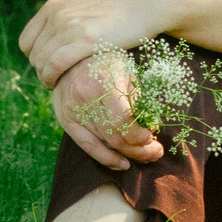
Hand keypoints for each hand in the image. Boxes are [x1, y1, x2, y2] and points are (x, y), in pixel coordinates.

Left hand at [18, 0, 167, 88]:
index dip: (34, 56)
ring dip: (46, 76)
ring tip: (56, 84)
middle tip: (54, 78)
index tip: (47, 65)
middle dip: (40, 69)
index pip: (27, 39)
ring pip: (41, 61)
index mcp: (55, 5)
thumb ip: (69, 10)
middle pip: (33, 52)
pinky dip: (51, 78)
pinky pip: (54, 65)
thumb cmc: (122, 1)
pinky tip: (58, 84)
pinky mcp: (84, 41)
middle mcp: (57, 14)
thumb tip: (63, 22)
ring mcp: (69, 27)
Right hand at [51, 53, 163, 169]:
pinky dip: (106, 158)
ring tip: (145, 156)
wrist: (71, 57)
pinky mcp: (66, 121)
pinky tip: (121, 163)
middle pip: (114, 136)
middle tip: (155, 153)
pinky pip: (87, 146)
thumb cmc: (107, 61)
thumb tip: (151, 126)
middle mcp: (85, 99)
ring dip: (127, 154)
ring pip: (103, 143)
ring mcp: (73, 111)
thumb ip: (138, 98)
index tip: (152, 138)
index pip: (122, 120)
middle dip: (138, 149)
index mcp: (103, 83)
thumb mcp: (127, 71)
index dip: (139, 135)